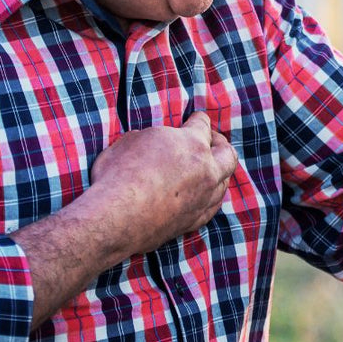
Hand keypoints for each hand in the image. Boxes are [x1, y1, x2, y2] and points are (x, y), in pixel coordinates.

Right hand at [90, 112, 237, 253]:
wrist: (114, 219)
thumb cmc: (118, 175)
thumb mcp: (131, 141)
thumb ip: (149, 138)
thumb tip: (147, 140)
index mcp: (192, 143)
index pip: (203, 124)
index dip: (196, 119)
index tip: (193, 119)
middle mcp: (206, 171)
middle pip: (228, 154)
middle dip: (220, 144)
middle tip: (208, 141)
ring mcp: (203, 199)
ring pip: (224, 182)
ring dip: (217, 172)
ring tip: (205, 169)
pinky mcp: (193, 222)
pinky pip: (213, 206)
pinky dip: (210, 197)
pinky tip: (201, 195)